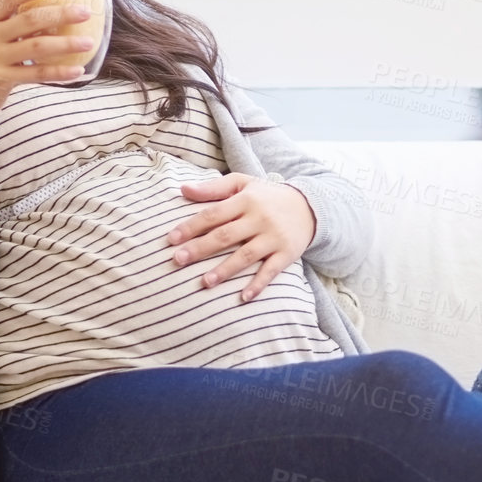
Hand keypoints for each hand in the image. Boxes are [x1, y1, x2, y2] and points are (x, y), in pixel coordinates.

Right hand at [0, 0, 97, 115]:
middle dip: (60, 14)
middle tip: (85, 12)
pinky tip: (77, 70)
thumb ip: (15, 23)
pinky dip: (59, 72)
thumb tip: (57, 11)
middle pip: (29, 20)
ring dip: (65, 44)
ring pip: (36, 47)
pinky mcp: (2, 80)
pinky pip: (36, 75)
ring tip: (88, 42)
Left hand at [167, 173, 316, 300]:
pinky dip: (258, 284)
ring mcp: (273, 237)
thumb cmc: (267, 195)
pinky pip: (271, 271)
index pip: (214, 214)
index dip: (191, 226)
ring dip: (225, 269)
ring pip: (246, 255)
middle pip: (226, 235)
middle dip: (200, 249)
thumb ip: (213, 188)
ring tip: (205, 282)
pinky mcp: (286, 253)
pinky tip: (244, 297)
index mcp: (245, 200)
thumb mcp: (243, 184)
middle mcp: (259, 219)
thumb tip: (183, 189)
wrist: (310, 206)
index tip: (171, 239)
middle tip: (177, 260)